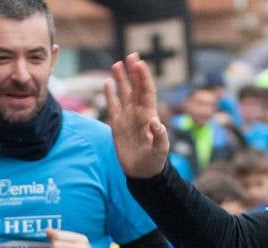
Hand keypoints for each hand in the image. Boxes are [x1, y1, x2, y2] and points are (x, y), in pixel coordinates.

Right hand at [104, 52, 169, 178]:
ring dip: (121, 79)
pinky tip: (107, 83)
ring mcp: (127, 117)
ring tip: (117, 64)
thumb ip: (160, 136)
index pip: (147, 91)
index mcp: (150, 114)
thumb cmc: (154, 160)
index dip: (144, 77)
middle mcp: (138, 112)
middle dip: (133, 71)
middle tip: (131, 55)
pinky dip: (110, 95)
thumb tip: (156, 123)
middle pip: (136, 87)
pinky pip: (112, 106)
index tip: (140, 64)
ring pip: (124, 93)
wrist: (142, 171)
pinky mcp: (117, 125)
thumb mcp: (160, 150)